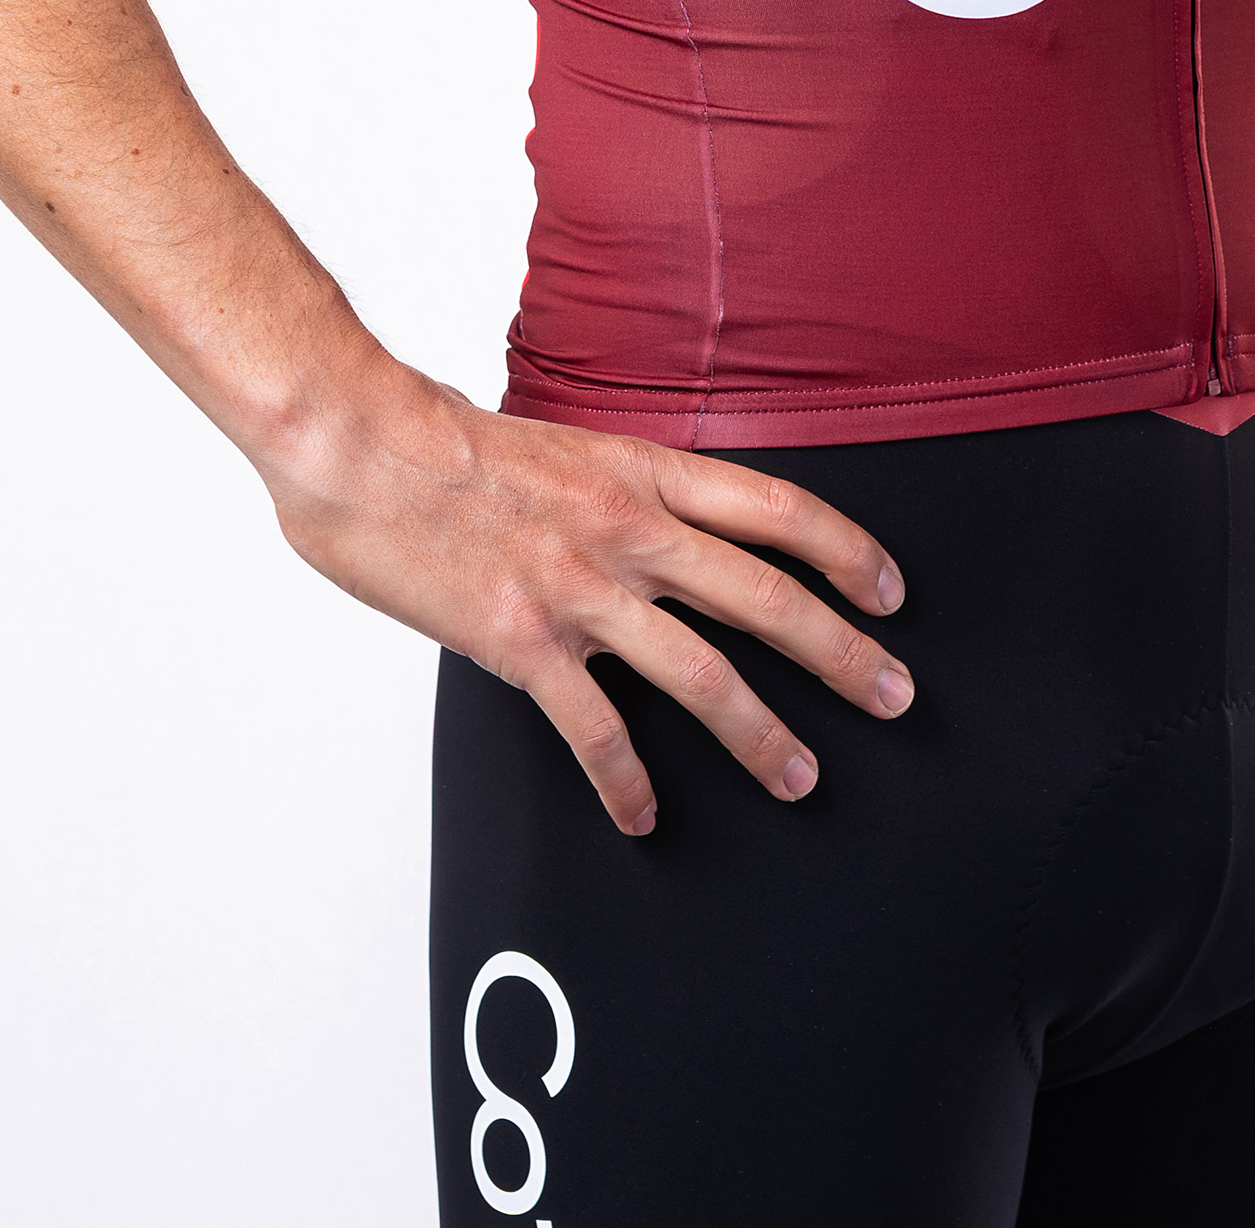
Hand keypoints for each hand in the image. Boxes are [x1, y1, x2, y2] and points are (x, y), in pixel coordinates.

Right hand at [264, 361, 912, 832]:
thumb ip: (614, 488)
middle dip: (842, 652)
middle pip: (766, 596)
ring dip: (762, 732)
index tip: (889, 590)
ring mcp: (579, 587)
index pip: (774, 507)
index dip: (846, 549)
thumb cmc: (443, 439)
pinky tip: (643, 815)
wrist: (359, 442)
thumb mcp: (561, 441)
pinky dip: (625, 782)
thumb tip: (652, 524)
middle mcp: (626, 528)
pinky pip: (595, 729)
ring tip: (800, 774)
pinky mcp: (523, 640)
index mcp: (640, 470)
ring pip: (703, 672)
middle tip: (896, 694)